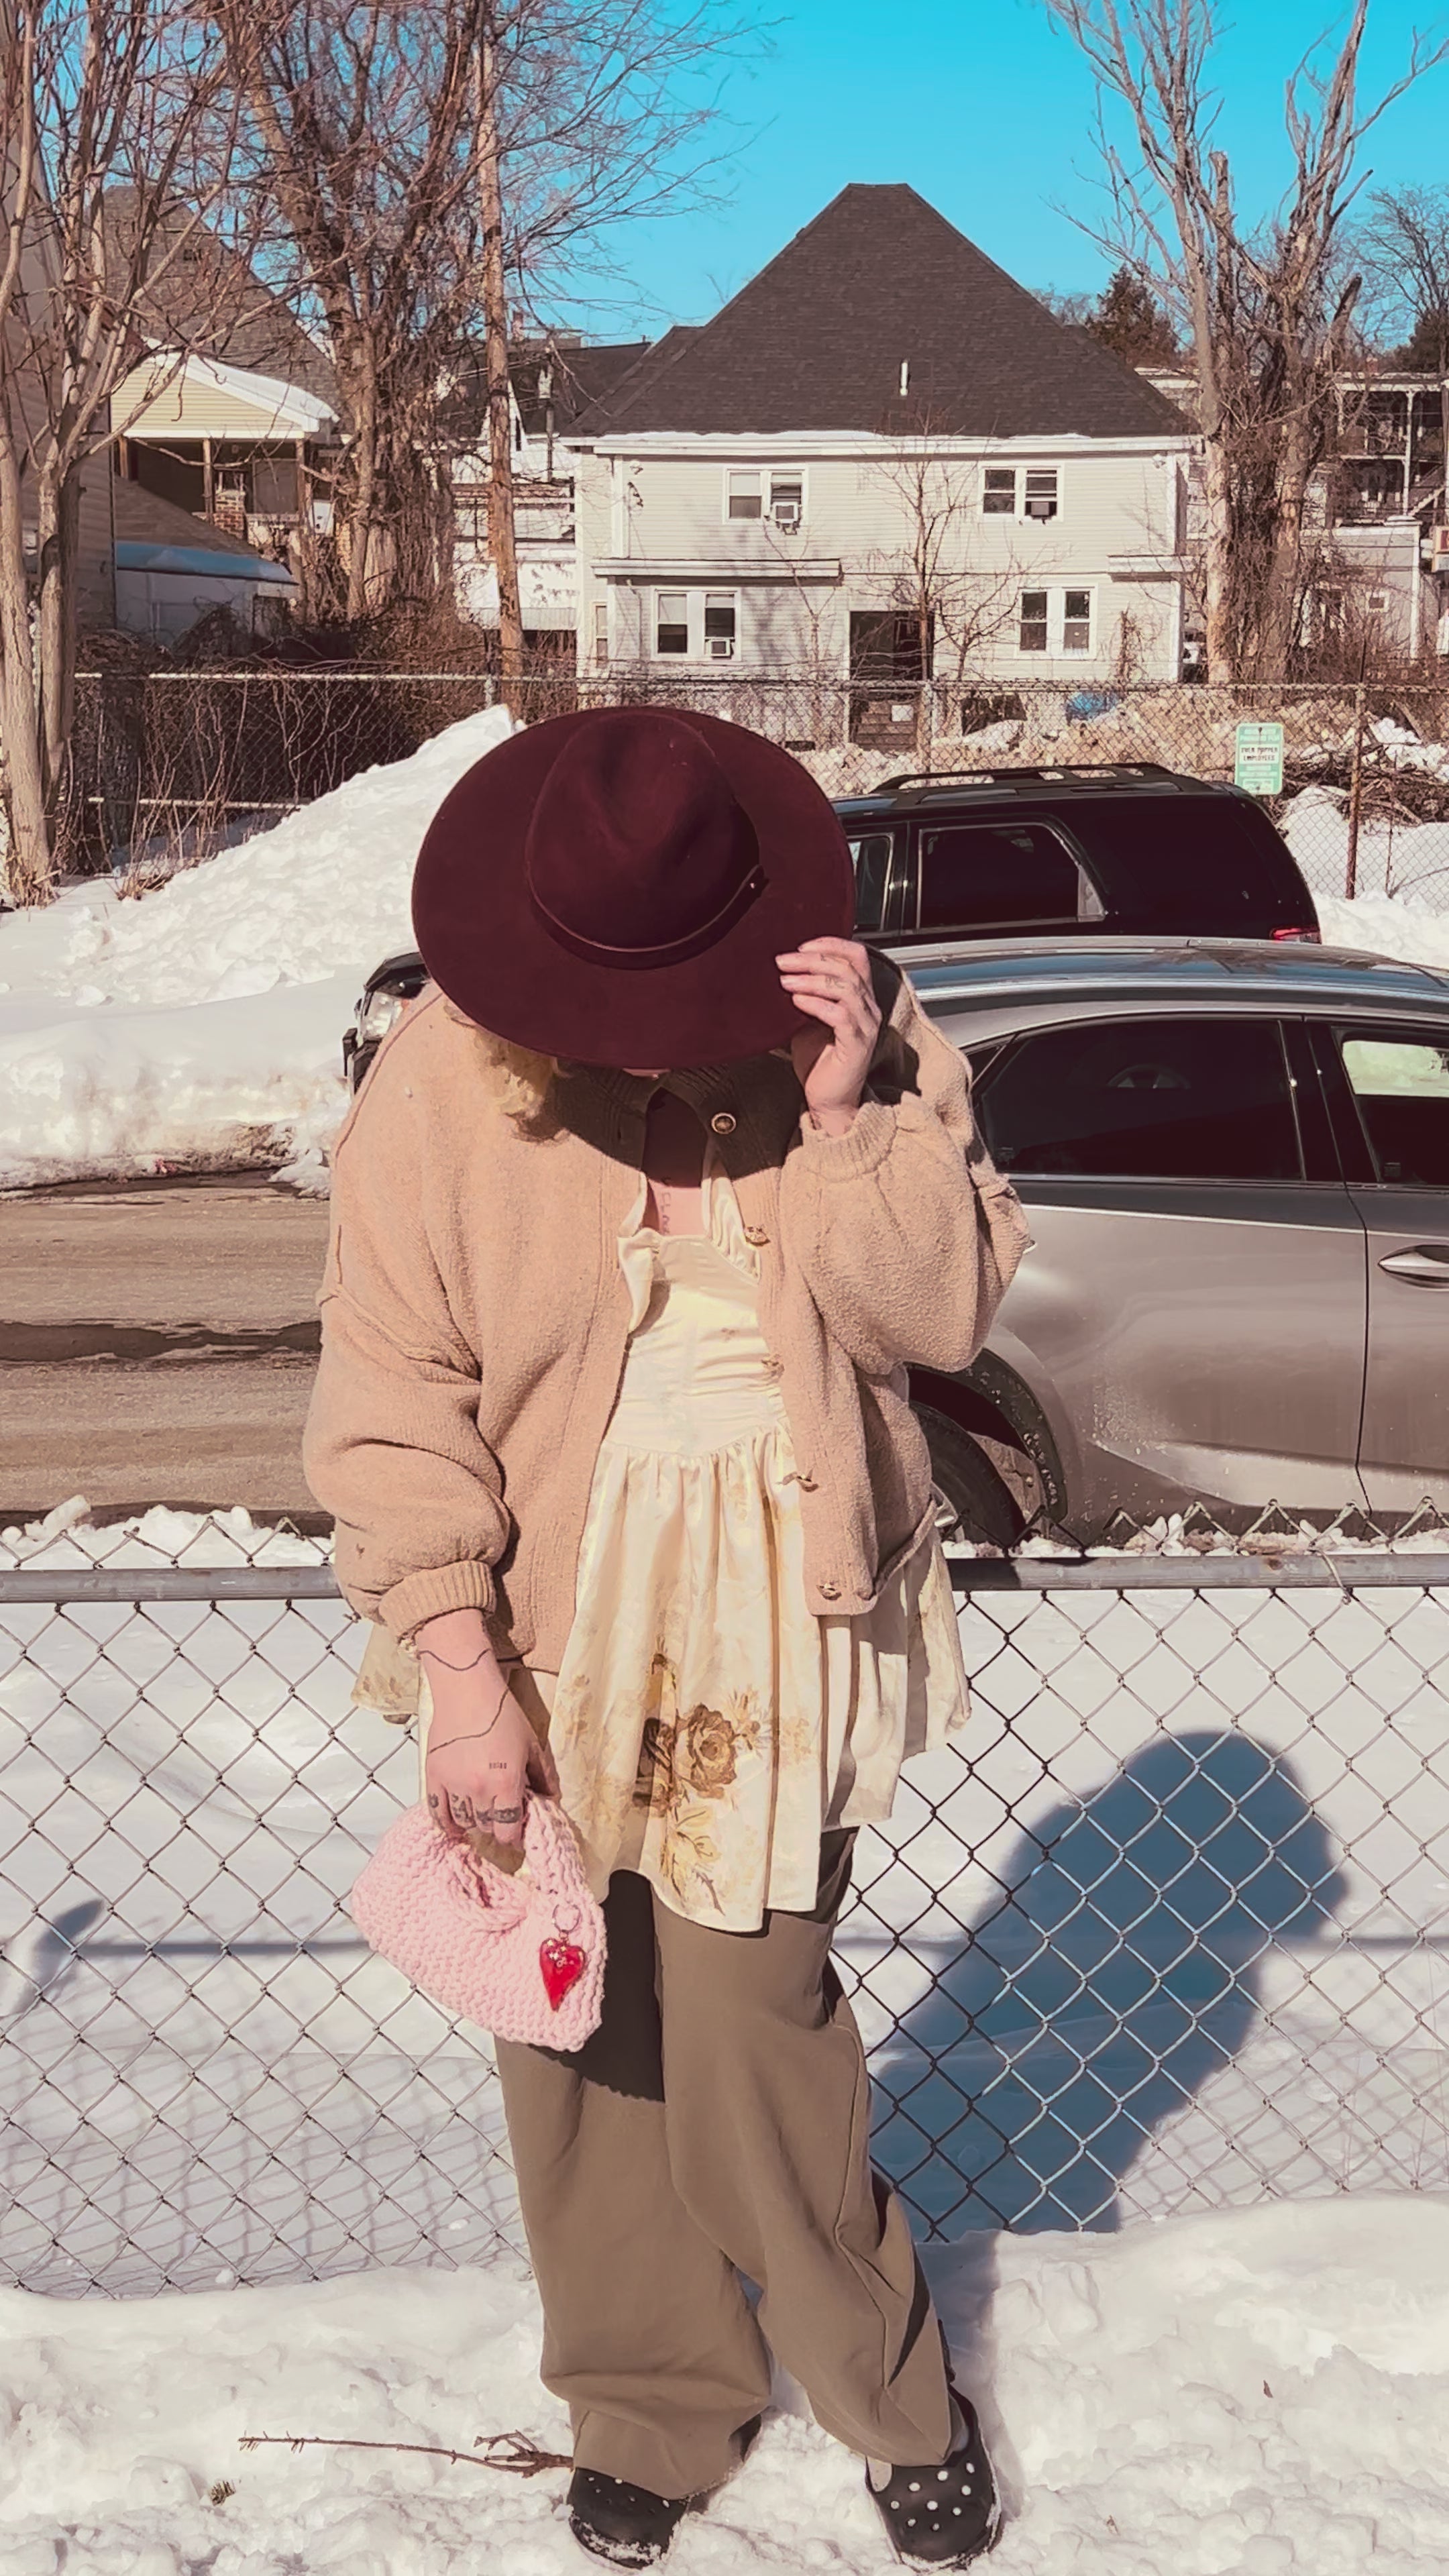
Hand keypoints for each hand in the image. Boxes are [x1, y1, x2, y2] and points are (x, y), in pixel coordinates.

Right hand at [417, 1612, 556, 1847]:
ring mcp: (453, 1785)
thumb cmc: (502, 1714)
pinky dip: (446, 1823)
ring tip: (480, 1810)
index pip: (508, 1829)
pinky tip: (454, 1823)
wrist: (467, 1691)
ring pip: (463, 1821)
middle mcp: (479, 1789)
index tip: (516, 1834)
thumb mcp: (531, 1744)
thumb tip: (552, 1797)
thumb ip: (543, 1775)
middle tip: (500, 1813)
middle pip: (486, 1826)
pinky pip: (437, 1812)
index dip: (513, 1837)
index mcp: (506, 1783)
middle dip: (496, 1824)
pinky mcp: (434, 1777)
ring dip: (474, 1820)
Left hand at [777, 937, 881, 1132]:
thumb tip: (779, 974)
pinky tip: (796, 1002)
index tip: (801, 947)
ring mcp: (865, 1026)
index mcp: (860, 998)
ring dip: (811, 980)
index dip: (831, 944)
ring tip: (785, 981)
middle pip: (848, 968)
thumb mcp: (807, 1020)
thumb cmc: (818, 1063)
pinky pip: (840, 1016)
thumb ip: (803, 996)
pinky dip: (816, 1004)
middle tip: (783, 961)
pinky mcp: (857, 1045)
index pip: (857, 957)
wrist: (827, 1100)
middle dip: (812, 960)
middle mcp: (868, 1009)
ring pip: (845, 988)